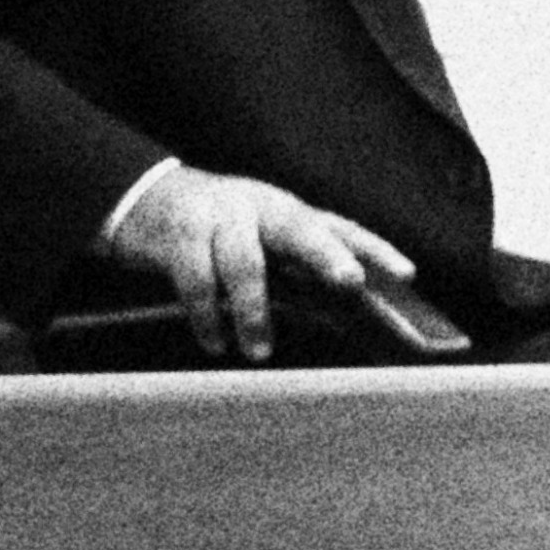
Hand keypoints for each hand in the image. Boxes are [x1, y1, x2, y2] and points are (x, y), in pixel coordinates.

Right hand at [95, 165, 415, 362]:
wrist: (142, 199)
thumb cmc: (217, 230)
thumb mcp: (260, 239)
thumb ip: (295, 268)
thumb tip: (343, 313)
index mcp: (288, 211)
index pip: (341, 227)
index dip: (375, 249)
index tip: (407, 274)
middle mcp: (260, 206)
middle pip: (300, 228)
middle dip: (328, 255)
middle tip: (351, 282)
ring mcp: (219, 217)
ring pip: (245, 263)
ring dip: (253, 312)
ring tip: (259, 351)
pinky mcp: (180, 235)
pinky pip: (197, 280)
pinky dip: (206, 317)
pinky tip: (214, 342)